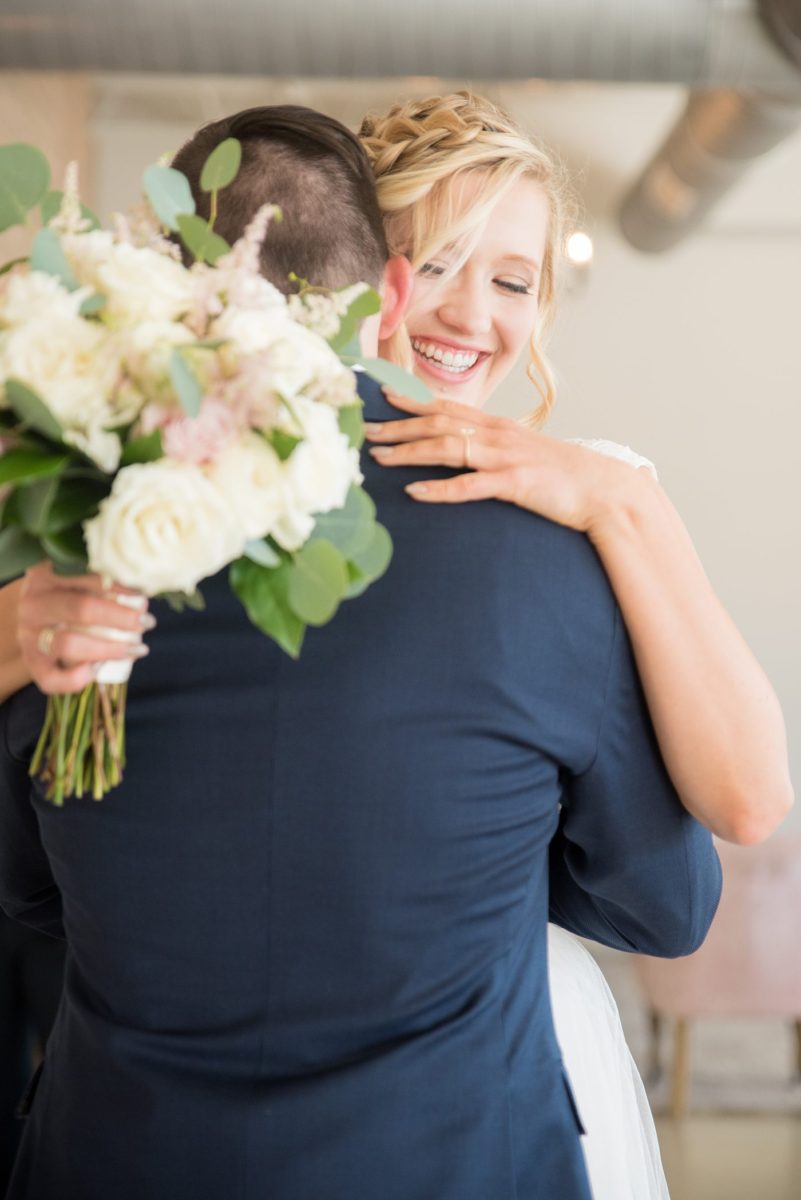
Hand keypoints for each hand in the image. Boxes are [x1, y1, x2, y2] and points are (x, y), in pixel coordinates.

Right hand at [17, 562, 153, 694]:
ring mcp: (28, 635)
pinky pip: (50, 679)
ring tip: (137, 649)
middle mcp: (33, 604)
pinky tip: (100, 669)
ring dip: (109, 649)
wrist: (31, 616)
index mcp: (45, 575)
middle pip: (80, 609)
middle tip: (147, 622)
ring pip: (68, 644)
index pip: (86, 576)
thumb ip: (102, 578)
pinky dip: (77, 678)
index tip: (144, 596)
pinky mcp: (31, 662)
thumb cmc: (65, 594)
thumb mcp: (75, 577)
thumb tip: (144, 592)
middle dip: (121, 618)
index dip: (120, 586)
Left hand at [365, 393, 642, 532]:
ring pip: (447, 449)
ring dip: (409, 452)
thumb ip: (497, 450)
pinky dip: (440, 489)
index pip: (448, 406)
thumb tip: (471, 455)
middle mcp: (498, 435)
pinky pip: (469, 487)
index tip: (383, 396)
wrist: (605, 490)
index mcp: (499, 427)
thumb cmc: (565, 476)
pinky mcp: (515, 484)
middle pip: (438, 424)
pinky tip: (414, 493)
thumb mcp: (526, 455)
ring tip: (378, 457)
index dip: (414, 400)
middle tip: (366, 430)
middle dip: (398, 426)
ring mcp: (505, 458)